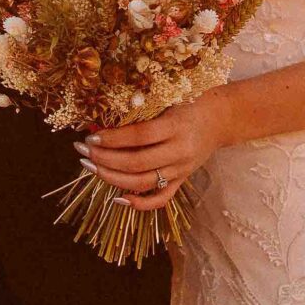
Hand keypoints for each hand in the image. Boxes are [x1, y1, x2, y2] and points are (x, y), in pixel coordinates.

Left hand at [79, 90, 233, 207]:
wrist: (221, 119)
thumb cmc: (189, 103)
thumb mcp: (168, 100)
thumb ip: (141, 111)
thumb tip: (103, 122)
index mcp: (176, 126)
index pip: (139, 136)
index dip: (113, 139)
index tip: (91, 137)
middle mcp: (179, 151)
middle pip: (137, 163)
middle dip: (105, 160)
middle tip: (83, 152)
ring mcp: (181, 170)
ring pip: (143, 183)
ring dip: (112, 178)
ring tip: (91, 168)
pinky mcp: (182, 180)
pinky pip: (160, 199)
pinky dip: (139, 204)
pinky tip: (117, 198)